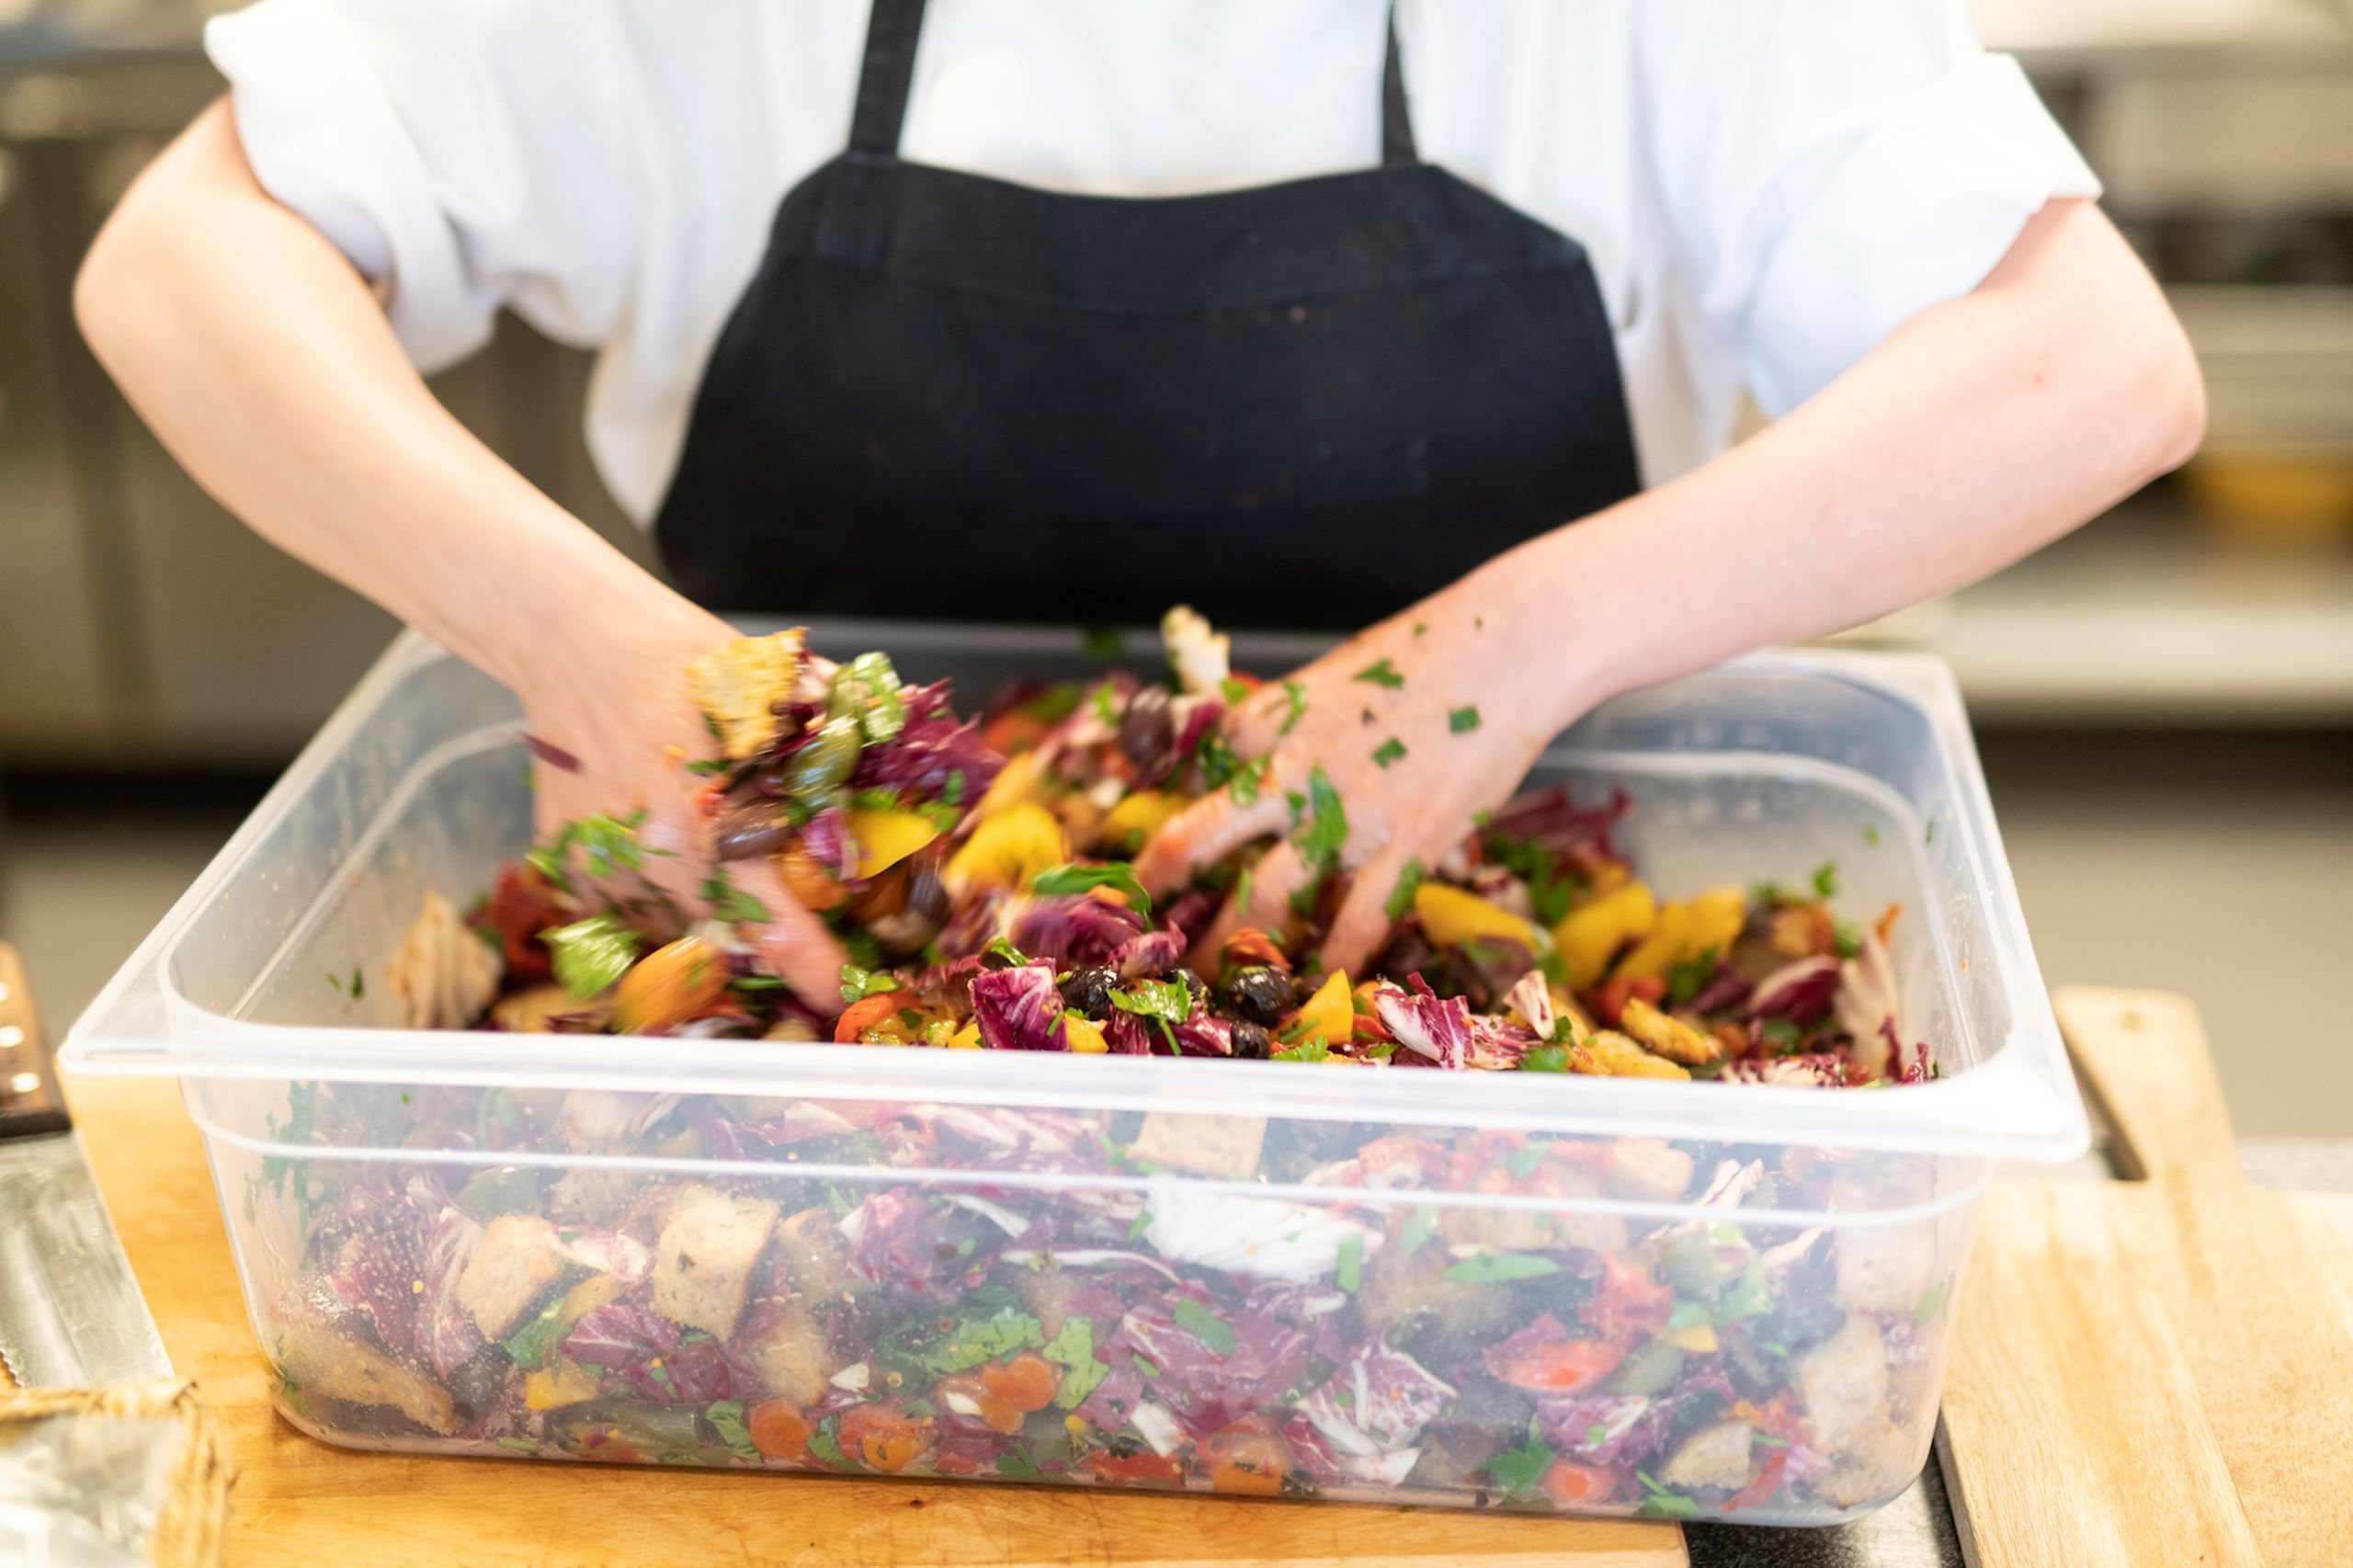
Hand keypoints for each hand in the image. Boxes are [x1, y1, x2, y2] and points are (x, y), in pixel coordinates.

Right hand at [521, 599, 848, 1011]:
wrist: (576, 644)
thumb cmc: (694, 666)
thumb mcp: (788, 700)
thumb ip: (852, 754)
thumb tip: (929, 805)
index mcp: (713, 829)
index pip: (780, 937)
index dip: (823, 975)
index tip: (852, 994)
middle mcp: (654, 868)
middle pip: (733, 941)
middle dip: (770, 933)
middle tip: (790, 897)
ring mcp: (606, 879)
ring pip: (683, 928)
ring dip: (713, 906)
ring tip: (713, 837)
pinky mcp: (572, 876)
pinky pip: (635, 908)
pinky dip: (663, 888)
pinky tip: (665, 830)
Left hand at [1138, 583, 1594, 975]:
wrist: (1505, 651)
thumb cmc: (1420, 655)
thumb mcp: (1325, 679)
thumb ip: (1281, 727)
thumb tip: (1245, 762)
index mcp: (1259, 722)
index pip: (1186, 780)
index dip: (1167, 824)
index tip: (1150, 865)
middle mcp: (1285, 771)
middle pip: (1190, 844)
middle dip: (1159, 896)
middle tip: (1141, 938)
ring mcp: (1343, 816)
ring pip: (1263, 902)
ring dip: (1232, 951)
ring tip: (1215, 986)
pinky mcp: (1403, 848)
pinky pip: (1357, 925)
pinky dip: (1335, 965)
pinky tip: (1319, 990)